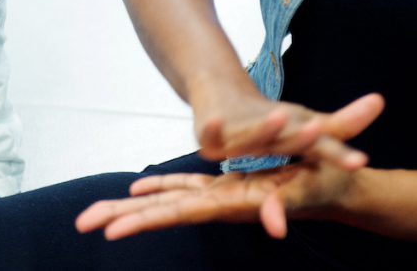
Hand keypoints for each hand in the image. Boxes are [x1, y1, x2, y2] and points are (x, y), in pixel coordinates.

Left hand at [76, 157, 363, 241]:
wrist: (337, 187)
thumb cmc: (324, 184)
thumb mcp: (304, 190)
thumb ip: (285, 204)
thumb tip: (272, 225)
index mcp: (228, 204)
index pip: (178, 213)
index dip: (145, 220)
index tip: (110, 233)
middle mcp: (217, 203)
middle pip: (161, 212)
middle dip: (121, 218)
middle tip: (80, 224)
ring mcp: (218, 196)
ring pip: (166, 201)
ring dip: (129, 208)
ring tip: (93, 216)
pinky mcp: (224, 188)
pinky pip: (184, 188)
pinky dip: (160, 188)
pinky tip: (138, 190)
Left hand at [188, 77, 383, 169]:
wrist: (219, 101)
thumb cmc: (267, 118)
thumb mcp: (306, 120)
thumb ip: (343, 121)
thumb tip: (380, 100)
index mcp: (292, 149)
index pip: (320, 151)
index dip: (338, 156)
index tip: (360, 162)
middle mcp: (266, 153)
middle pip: (289, 146)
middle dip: (305, 141)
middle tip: (322, 130)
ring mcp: (235, 149)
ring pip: (254, 142)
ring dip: (267, 129)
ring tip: (283, 115)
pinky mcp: (209, 141)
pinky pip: (212, 137)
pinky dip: (216, 129)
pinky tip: (220, 119)